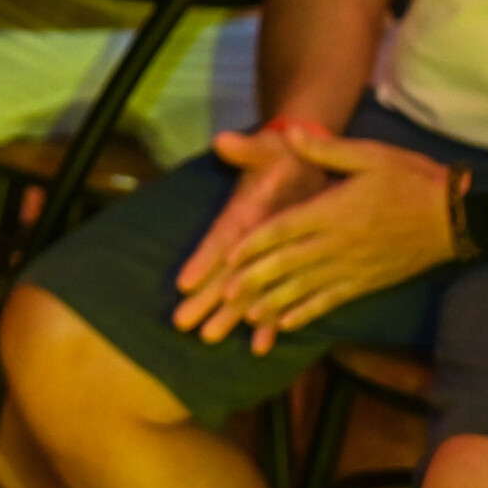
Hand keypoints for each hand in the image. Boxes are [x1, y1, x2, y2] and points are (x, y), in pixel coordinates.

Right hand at [172, 124, 330, 339]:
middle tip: (182, 324)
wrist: (305, 163)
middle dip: (205, 298)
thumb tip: (224, 141)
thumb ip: (248, 149)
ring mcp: (262, 255)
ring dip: (228, 315)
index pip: (221, 240)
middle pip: (223, 273)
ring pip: (243, 291)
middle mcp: (247, 240)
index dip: (204, 260)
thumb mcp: (268, 147)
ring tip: (210, 339)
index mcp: (243, 213)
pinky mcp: (282, 264)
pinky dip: (268, 321)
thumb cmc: (282, 154)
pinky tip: (262, 346)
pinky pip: (274, 297)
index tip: (185, 282)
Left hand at [190, 127, 455, 353]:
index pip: (285, 229)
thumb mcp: (369, 155)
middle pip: (289, 264)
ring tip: (246, 315)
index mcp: (334, 210)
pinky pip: (333, 301)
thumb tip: (290, 131)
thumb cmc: (411, 179)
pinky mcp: (368, 283)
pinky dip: (308, 313)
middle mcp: (340, 243)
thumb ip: (326, 150)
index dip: (255, 243)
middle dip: (255, 279)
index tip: (228, 255)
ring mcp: (354, 267)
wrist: (457, 216)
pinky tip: (287, 323)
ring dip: (274, 302)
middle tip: (225, 294)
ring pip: (306, 288)